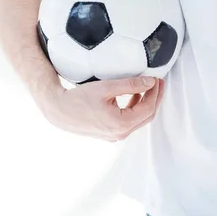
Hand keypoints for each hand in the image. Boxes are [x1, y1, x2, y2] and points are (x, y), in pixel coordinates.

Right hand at [39, 77, 164, 141]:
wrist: (59, 110)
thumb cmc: (78, 99)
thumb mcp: (106, 88)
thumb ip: (130, 85)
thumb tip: (150, 82)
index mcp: (121, 123)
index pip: (148, 107)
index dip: (155, 92)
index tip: (157, 79)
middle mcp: (120, 134)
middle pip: (146, 116)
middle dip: (154, 98)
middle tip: (157, 83)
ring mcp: (114, 136)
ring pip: (138, 120)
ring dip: (144, 104)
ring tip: (147, 88)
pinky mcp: (109, 134)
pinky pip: (128, 123)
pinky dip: (134, 110)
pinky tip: (132, 97)